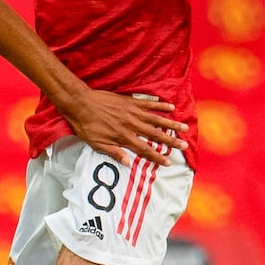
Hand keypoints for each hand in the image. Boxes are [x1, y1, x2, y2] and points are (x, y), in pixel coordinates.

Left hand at [64, 91, 188, 167]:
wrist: (80, 104)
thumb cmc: (86, 126)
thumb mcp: (96, 144)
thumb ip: (113, 153)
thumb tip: (128, 163)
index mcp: (123, 137)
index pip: (144, 149)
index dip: (157, 157)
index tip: (168, 162)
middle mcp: (131, 125)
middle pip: (155, 135)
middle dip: (171, 142)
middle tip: (184, 146)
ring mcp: (132, 112)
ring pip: (156, 119)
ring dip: (171, 124)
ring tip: (184, 128)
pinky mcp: (130, 101)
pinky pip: (148, 103)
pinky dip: (160, 105)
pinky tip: (171, 107)